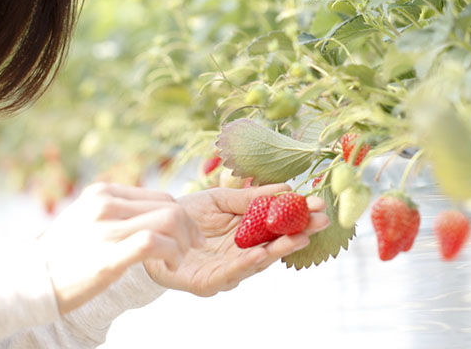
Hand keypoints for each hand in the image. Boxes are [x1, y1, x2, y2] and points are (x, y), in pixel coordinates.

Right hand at [38, 183, 203, 313]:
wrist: (26, 281)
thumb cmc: (59, 257)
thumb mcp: (83, 219)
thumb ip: (113, 212)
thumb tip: (149, 215)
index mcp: (101, 193)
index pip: (158, 195)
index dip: (181, 214)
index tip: (187, 234)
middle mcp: (105, 204)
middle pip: (169, 205)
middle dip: (189, 227)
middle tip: (192, 247)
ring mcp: (106, 228)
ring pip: (169, 220)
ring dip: (184, 242)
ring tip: (177, 260)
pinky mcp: (108, 256)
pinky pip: (155, 243)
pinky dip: (172, 253)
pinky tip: (170, 265)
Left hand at [143, 184, 328, 296]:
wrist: (149, 231)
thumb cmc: (186, 216)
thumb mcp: (221, 199)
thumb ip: (250, 197)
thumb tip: (286, 187)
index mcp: (247, 234)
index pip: (280, 226)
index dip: (300, 216)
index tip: (321, 205)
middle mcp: (242, 255)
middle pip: (275, 245)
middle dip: (299, 233)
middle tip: (320, 221)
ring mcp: (227, 271)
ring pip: (258, 262)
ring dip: (279, 249)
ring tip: (298, 237)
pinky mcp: (207, 283)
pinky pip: (230, 274)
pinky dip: (247, 264)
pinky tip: (261, 253)